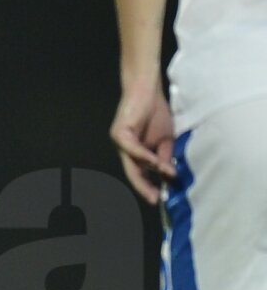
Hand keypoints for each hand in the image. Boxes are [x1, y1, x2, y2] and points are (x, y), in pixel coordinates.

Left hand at [109, 86, 175, 204]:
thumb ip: (165, 157)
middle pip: (133, 174)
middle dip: (144, 188)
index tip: (162, 199)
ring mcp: (120, 143)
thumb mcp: (166, 140)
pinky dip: (144, 157)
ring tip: (165, 180)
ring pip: (134, 163)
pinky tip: (155, 163)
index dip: (150, 187)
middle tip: (155, 200)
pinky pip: (132, 149)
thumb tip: (171, 175)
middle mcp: (125, 151)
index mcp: (135, 154)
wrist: (147, 90)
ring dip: (150, 172)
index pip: (141, 175)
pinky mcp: (119, 133)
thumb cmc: (155, 112)